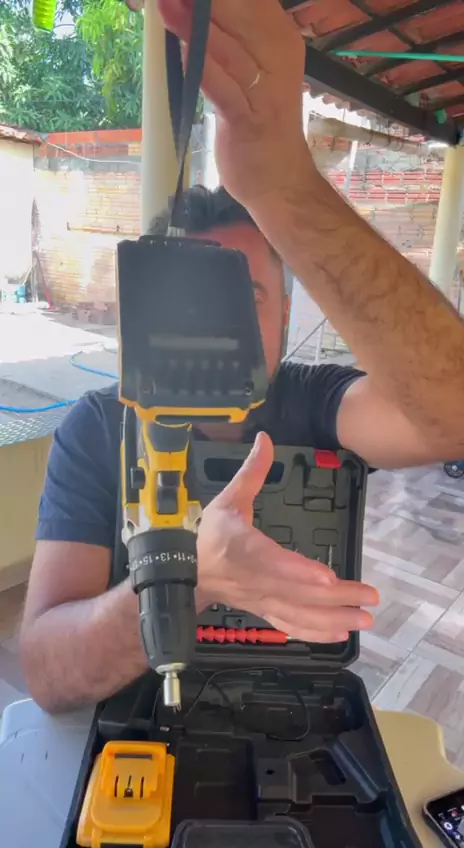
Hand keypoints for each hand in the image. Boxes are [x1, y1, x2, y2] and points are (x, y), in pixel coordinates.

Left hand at [158, 0, 312, 210]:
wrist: (280, 178)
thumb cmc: (260, 118)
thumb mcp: (251, 65)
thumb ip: (228, 33)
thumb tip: (190, 6)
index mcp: (279, 36)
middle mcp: (277, 56)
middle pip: (239, 13)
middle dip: (203, 3)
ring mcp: (264, 90)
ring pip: (228, 50)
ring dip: (193, 26)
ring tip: (165, 4)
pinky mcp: (247, 122)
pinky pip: (223, 91)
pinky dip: (204, 70)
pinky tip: (181, 50)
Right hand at [196, 432, 378, 642]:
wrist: (186, 573)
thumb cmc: (210, 534)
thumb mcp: (227, 499)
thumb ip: (252, 471)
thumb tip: (265, 437)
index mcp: (244, 550)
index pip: (274, 564)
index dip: (301, 573)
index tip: (328, 577)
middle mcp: (255, 581)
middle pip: (298, 594)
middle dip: (336, 598)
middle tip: (371, 597)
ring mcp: (261, 600)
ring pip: (299, 615)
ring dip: (334, 620)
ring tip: (365, 620)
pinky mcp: (265, 612)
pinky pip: (291, 627)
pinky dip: (316, 633)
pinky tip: (341, 634)